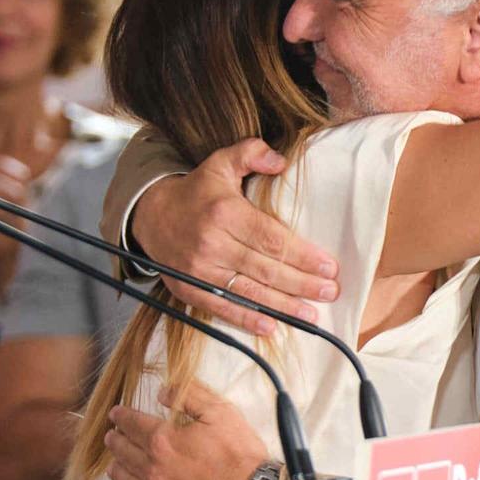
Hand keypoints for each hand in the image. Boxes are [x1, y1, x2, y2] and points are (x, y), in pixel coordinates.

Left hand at [105, 379, 267, 479]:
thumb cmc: (240, 458)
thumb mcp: (223, 415)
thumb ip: (191, 397)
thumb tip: (162, 391)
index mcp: (162, 442)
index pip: (131, 424)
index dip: (121, 416)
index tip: (116, 414)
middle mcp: (150, 469)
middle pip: (121, 451)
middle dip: (115, 440)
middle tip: (112, 436)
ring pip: (122, 479)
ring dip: (117, 467)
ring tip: (116, 463)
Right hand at [130, 138, 338, 336]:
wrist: (150, 215)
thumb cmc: (198, 192)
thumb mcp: (220, 163)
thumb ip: (250, 153)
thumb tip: (280, 160)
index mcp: (224, 213)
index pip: (271, 239)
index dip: (302, 255)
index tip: (329, 267)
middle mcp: (211, 244)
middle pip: (265, 269)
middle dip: (302, 283)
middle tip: (330, 292)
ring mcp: (198, 270)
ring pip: (248, 291)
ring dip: (283, 306)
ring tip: (311, 315)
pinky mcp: (188, 289)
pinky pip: (222, 307)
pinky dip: (247, 320)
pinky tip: (272, 327)